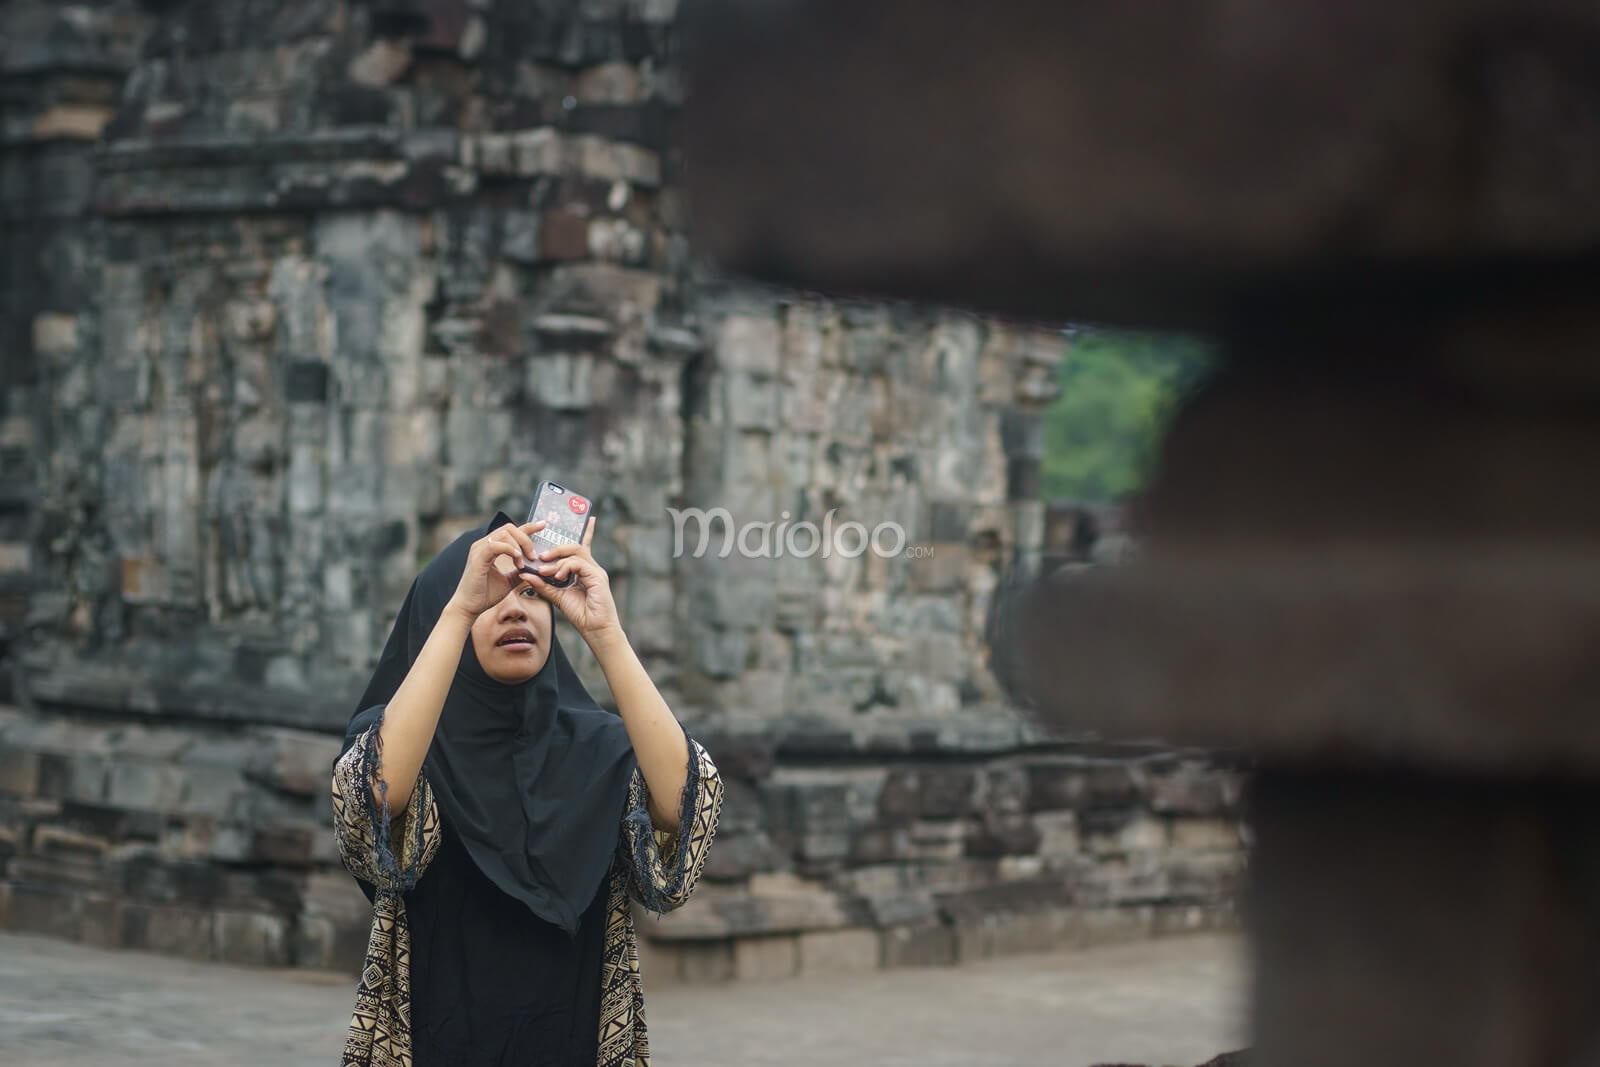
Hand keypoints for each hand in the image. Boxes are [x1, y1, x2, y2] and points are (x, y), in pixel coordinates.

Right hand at [445, 521, 544, 621]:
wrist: (469, 608)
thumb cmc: (485, 594)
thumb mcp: (508, 581)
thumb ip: (520, 572)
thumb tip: (535, 569)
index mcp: (490, 548)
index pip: (511, 531)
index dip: (528, 526)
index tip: (543, 525)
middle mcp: (484, 544)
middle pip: (509, 528)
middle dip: (526, 538)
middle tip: (533, 556)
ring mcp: (479, 550)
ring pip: (504, 533)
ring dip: (519, 545)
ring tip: (524, 562)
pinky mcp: (478, 558)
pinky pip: (495, 545)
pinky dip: (509, 549)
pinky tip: (517, 560)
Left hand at [523, 516, 620, 643]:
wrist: (596, 630)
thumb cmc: (581, 615)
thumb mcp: (557, 597)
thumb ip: (543, 585)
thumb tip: (525, 575)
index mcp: (584, 570)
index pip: (583, 546)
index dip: (585, 531)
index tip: (587, 519)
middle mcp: (592, 567)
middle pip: (575, 546)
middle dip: (556, 548)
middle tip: (541, 557)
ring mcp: (596, 571)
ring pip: (575, 552)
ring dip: (557, 558)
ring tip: (543, 567)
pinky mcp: (597, 577)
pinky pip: (577, 563)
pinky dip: (564, 567)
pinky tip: (556, 576)